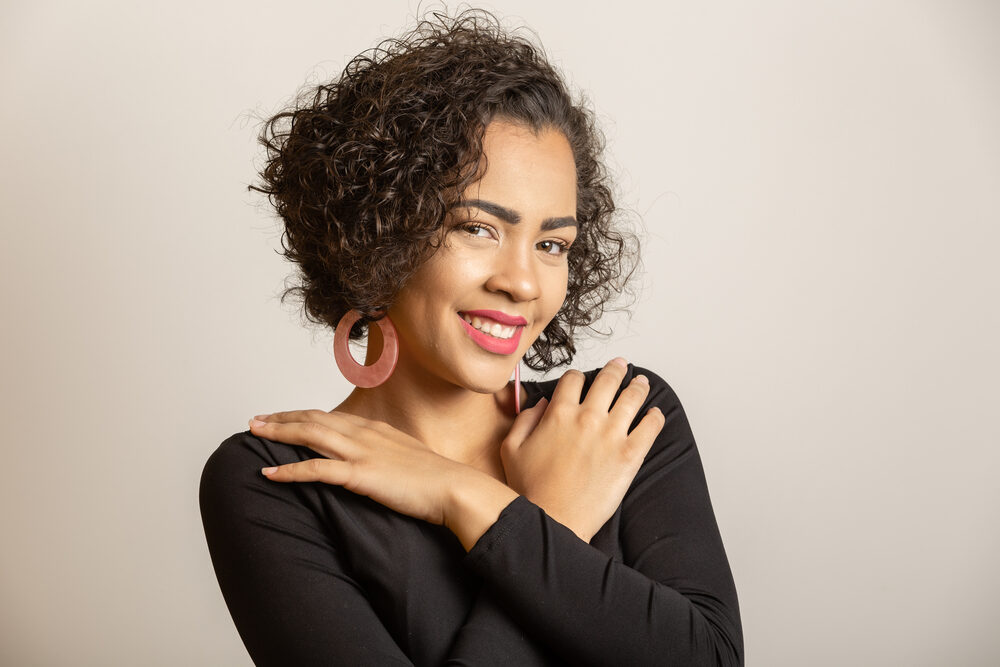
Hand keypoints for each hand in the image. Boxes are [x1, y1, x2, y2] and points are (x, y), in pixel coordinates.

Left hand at [248, 410, 517, 549]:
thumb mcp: (407, 458)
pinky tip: (269, 473)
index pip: (329, 417)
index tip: (281, 418)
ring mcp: (361, 452)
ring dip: (279, 433)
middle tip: (255, 420)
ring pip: (310, 435)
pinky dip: (289, 470)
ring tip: (254, 433)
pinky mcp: (360, 474)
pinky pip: (316, 469)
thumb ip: (386, 454)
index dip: (301, 416)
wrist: (454, 488)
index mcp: (375, 429)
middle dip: (281, 419)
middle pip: (313, 420)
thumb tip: (374, 461)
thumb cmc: (436, 480)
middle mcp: (364, 434)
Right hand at [500, 359, 664, 541]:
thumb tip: (542, 404)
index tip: (581, 380)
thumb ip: (525, 419)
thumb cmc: (531, 490)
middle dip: (616, 369)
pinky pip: (650, 427)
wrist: (554, 521)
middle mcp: (587, 417)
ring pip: (632, 397)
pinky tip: (655, 414)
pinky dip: (655, 416)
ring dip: (638, 386)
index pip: (573, 379)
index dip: (577, 376)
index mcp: (558, 413)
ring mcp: (612, 434)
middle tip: (621, 366)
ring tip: (642, 383)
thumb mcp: (512, 449)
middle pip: (607, 380)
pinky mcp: (630, 454)